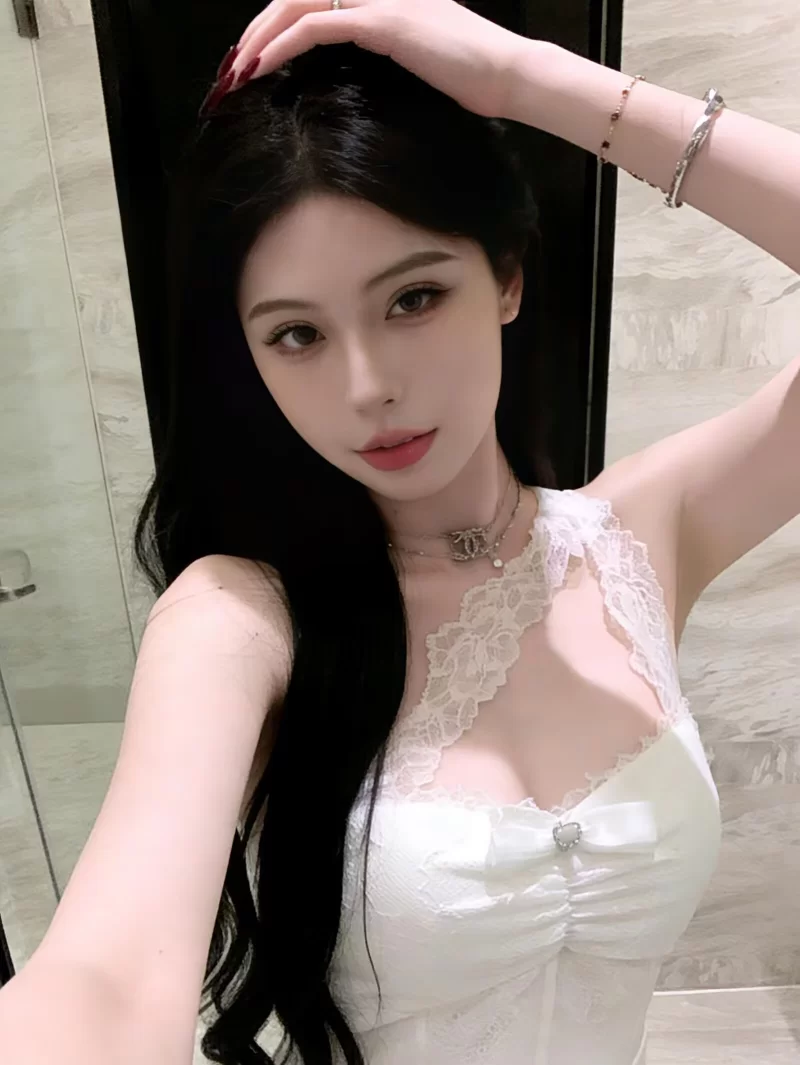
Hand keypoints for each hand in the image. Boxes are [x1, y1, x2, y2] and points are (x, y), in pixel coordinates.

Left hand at [227, 0, 534, 119]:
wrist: (507, 75)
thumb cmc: (470, 81)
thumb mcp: (416, 65)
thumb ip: (380, 59)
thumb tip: (344, 86)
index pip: (312, 1)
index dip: (274, 28)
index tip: (251, 63)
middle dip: (255, 32)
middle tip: (232, 70)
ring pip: (297, 4)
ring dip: (258, 38)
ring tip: (236, 72)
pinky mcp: (382, 20)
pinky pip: (315, 25)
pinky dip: (281, 45)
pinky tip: (260, 68)